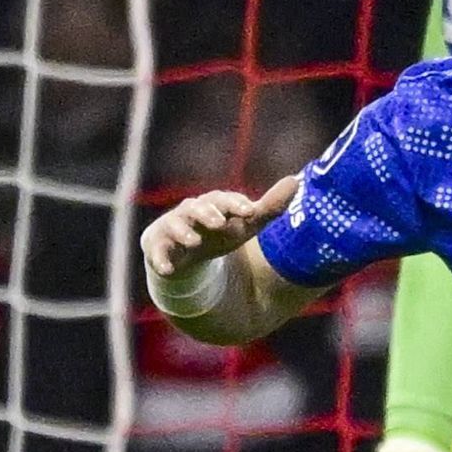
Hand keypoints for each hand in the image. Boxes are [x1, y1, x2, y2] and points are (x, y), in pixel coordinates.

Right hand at [139, 182, 281, 318]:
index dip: (236, 204)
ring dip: (184, 232)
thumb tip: (295, 181)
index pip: (225, 199)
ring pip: (175, 225)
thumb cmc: (221, 233)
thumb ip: (270, 207)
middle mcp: (191, 211)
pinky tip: (168, 269)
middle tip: (219, 222)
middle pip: (197, 208)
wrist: (187, 253)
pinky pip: (157, 252)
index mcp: (214, 204)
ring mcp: (172, 228)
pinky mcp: (157, 246)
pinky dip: (161, 260)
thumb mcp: (247, 223)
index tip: (250, 211)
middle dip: (208, 214)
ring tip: (194, 241)